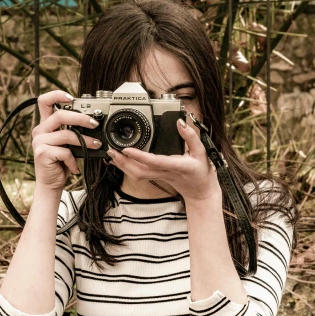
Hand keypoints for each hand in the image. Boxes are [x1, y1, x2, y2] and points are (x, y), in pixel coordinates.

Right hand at [31, 91, 102, 191]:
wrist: (51, 184)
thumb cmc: (60, 163)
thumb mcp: (66, 144)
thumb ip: (71, 132)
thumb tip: (92, 123)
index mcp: (45, 125)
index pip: (44, 101)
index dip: (57, 95)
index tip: (72, 97)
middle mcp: (39, 131)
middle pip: (60, 115)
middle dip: (81, 118)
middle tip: (94, 124)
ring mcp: (39, 142)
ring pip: (66, 134)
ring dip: (85, 140)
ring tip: (96, 145)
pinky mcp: (42, 153)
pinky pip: (65, 152)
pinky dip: (74, 160)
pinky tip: (75, 167)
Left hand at [106, 116, 220, 201]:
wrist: (201, 193)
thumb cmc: (202, 173)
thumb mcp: (202, 152)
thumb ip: (191, 136)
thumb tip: (180, 122)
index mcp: (177, 166)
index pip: (155, 161)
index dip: (139, 156)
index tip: (127, 149)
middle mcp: (165, 173)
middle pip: (139, 171)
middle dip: (124, 162)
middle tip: (112, 150)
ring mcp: (159, 177)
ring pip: (137, 175)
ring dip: (123, 166)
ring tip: (112, 154)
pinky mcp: (156, 178)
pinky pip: (138, 175)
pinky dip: (127, 168)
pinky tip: (120, 161)